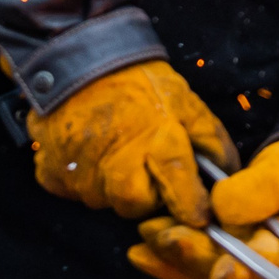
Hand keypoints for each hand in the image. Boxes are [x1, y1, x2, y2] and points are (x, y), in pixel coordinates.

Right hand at [31, 60, 236, 222]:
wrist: (83, 62)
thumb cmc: (141, 84)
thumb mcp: (188, 104)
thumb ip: (211, 142)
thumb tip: (227, 177)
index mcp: (156, 139)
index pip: (178, 187)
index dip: (190, 206)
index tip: (199, 216)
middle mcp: (116, 160)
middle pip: (135, 206)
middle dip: (146, 196)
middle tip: (146, 167)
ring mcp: (79, 170)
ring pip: (104, 201)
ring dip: (114, 186)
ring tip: (117, 151)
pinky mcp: (50, 173)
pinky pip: (74, 193)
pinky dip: (85, 180)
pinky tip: (92, 152)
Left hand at [128, 136, 278, 278]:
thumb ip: (261, 189)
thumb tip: (221, 207)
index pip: (263, 265)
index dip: (240, 272)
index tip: (220, 275)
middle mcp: (260, 262)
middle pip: (221, 267)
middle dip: (190, 254)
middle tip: (161, 235)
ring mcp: (239, 256)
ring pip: (201, 265)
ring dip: (172, 253)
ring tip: (146, 233)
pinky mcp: (222, 247)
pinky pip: (193, 255)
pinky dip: (167, 253)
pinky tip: (140, 250)